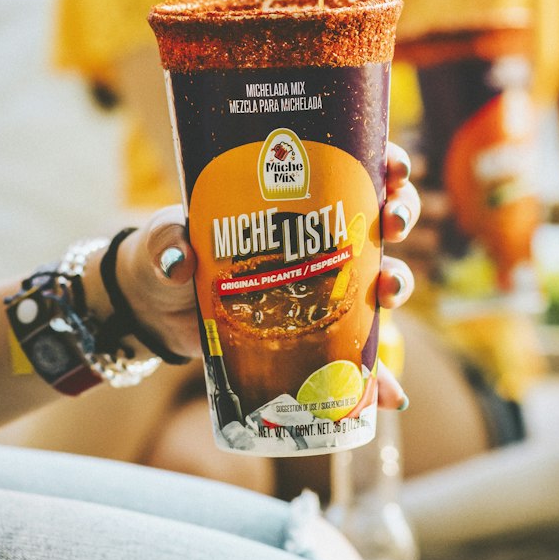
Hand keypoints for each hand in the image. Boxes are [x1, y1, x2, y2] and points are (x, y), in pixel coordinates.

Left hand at [115, 143, 420, 400]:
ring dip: (398, 283)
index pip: (351, 168)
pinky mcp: (314, 330)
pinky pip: (355, 353)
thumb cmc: (167, 255)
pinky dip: (375, 375)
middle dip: (400, 215)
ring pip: (379, 279)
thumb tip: (179, 260)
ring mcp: (320, 285)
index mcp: (291, 198)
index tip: (392, 167)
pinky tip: (389, 395)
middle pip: (379, 218)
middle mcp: (317, 237)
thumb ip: (166, 243)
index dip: (383, 164)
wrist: (158, 309)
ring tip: (390, 292)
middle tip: (392, 222)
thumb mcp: (163, 241)